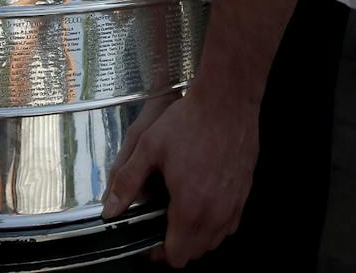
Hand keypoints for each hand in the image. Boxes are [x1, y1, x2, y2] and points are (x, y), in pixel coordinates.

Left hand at [102, 90, 258, 266]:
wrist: (228, 99)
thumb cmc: (191, 120)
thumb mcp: (148, 147)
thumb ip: (126, 182)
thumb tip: (110, 209)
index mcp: (190, 207)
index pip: (176, 257)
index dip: (158, 252)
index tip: (150, 237)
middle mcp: (216, 212)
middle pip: (195, 253)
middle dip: (176, 244)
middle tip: (162, 222)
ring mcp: (234, 203)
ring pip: (214, 240)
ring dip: (197, 234)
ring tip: (181, 210)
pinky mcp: (245, 191)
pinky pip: (230, 222)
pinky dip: (215, 221)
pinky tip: (203, 199)